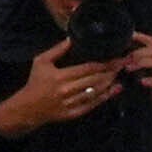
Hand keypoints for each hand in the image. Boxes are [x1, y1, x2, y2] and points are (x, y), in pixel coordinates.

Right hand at [0, 46, 126, 135]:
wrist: (27, 108)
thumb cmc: (35, 82)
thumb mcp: (41, 61)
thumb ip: (56, 50)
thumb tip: (72, 38)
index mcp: (60, 76)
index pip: (88, 69)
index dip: (105, 63)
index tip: (117, 57)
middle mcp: (67, 90)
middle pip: (95, 80)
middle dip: (111, 71)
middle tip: (124, 64)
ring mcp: (71, 103)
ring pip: (96, 92)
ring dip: (110, 83)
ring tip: (120, 74)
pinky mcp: (74, 113)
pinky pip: (92, 105)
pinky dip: (104, 97)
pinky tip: (113, 90)